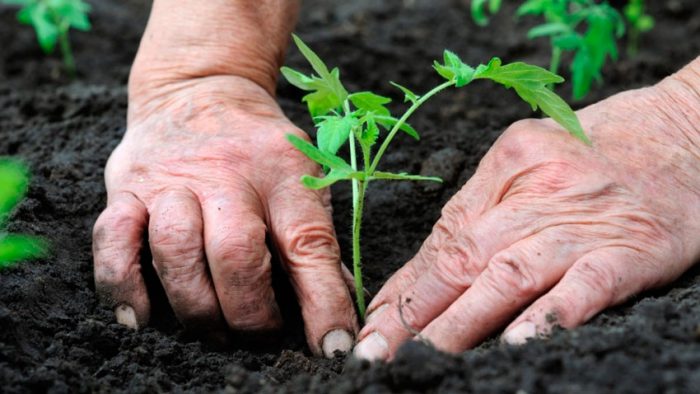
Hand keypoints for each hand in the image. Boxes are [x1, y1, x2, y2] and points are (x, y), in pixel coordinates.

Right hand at [92, 75, 357, 356]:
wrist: (200, 89)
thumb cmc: (260, 149)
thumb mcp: (302, 177)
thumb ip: (315, 241)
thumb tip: (334, 314)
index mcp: (283, 173)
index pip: (309, 243)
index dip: (323, 302)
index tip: (333, 347)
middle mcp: (226, 174)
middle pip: (236, 253)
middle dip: (249, 312)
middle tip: (258, 335)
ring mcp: (170, 180)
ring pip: (176, 251)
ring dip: (196, 306)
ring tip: (213, 330)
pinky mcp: (126, 188)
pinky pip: (113, 239)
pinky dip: (123, 286)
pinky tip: (141, 318)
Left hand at [354, 63, 699, 359]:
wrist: (689, 131)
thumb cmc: (603, 151)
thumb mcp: (532, 162)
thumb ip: (484, 211)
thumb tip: (426, 274)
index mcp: (505, 166)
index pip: (442, 237)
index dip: (404, 287)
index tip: (374, 324)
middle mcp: (535, 191)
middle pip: (462, 257)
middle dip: (414, 312)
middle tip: (377, 352)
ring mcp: (582, 221)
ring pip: (508, 274)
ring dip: (461, 322)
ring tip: (426, 358)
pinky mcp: (630, 248)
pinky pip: (584, 285)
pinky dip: (548, 315)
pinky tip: (516, 343)